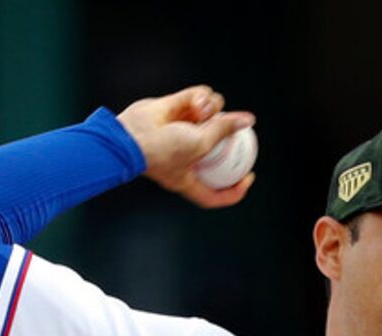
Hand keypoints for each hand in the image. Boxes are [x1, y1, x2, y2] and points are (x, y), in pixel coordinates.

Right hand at [118, 86, 255, 208]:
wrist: (131, 134)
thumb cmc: (162, 150)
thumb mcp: (200, 145)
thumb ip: (224, 130)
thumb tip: (248, 120)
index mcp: (189, 178)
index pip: (215, 193)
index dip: (234, 190)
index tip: (249, 176)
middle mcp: (186, 154)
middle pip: (217, 145)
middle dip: (226, 133)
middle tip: (233, 126)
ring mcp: (181, 130)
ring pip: (211, 113)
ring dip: (213, 108)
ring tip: (203, 111)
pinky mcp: (175, 108)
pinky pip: (197, 97)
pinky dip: (199, 96)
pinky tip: (195, 101)